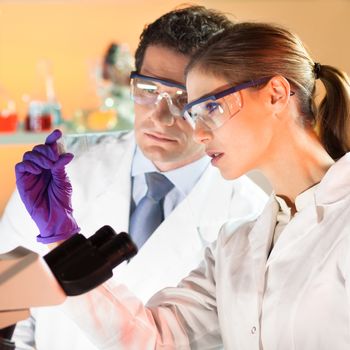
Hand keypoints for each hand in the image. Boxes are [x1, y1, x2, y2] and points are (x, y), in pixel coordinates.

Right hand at [15, 129, 79, 243]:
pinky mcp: (22, 181)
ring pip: (29, 154)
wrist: (55, 216)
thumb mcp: (64, 181)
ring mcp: (31, 173)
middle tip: (54, 160)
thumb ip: (61, 167)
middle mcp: (41, 167)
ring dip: (39, 157)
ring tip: (48, 167)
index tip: (58, 132)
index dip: (52, 139)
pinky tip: (38, 171)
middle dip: (47, 150)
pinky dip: (29, 165)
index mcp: (53, 165)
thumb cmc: (62, 200)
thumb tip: (66, 154)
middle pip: (39, 148)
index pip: (50, 148)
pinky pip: (20, 166)